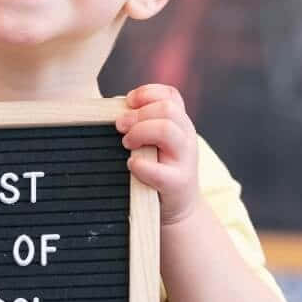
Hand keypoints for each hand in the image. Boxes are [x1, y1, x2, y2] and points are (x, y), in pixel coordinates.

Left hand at [118, 84, 200, 224]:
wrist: (179, 208)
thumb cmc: (160, 171)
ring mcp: (184, 160)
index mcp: (180, 124)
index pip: (170, 95)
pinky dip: (140, 165)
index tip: (128, 102)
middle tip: (120, 127)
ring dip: (140, 132)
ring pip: (166, 130)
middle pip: (167, 109)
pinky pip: (159, 170)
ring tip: (127, 144)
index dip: (147, 93)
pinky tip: (132, 165)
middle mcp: (186, 137)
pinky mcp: (178, 183)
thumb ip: (142, 124)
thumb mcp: (155, 143)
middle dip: (138, 114)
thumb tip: (115, 106)